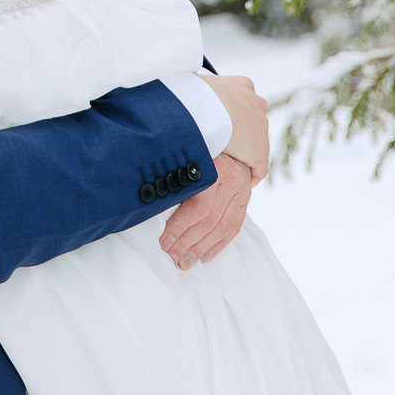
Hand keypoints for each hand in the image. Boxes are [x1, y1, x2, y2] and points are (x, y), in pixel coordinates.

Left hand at [158, 154, 252, 268]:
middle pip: (209, 220)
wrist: (225, 131)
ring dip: (202, 248)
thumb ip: (173, 178)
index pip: (198, 206)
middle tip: (172, 257)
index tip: (164, 242)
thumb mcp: (182, 156)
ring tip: (185, 262)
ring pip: (222, 226)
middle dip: (188, 242)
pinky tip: (205, 256)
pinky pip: (234, 226)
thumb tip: (150, 207)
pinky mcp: (245, 197)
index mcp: (212, 165)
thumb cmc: (192, 146)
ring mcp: (241, 188)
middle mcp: (230, 178)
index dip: (179, 227)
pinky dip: (219, 244)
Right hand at [198, 72, 269, 181]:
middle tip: (222, 143)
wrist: (204, 107)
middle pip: (252, 122)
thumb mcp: (194, 84)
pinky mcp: (258, 151)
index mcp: (242, 86)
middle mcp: (256, 104)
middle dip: (240, 132)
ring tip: (228, 163)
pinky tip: (241, 180)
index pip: (242, 102)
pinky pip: (258, 167)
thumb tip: (182, 92)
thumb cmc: (191, 92)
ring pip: (255, 144)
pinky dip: (250, 174)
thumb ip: (197, 90)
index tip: (221, 123)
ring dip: (243, 152)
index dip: (232, 115)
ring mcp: (260, 128)